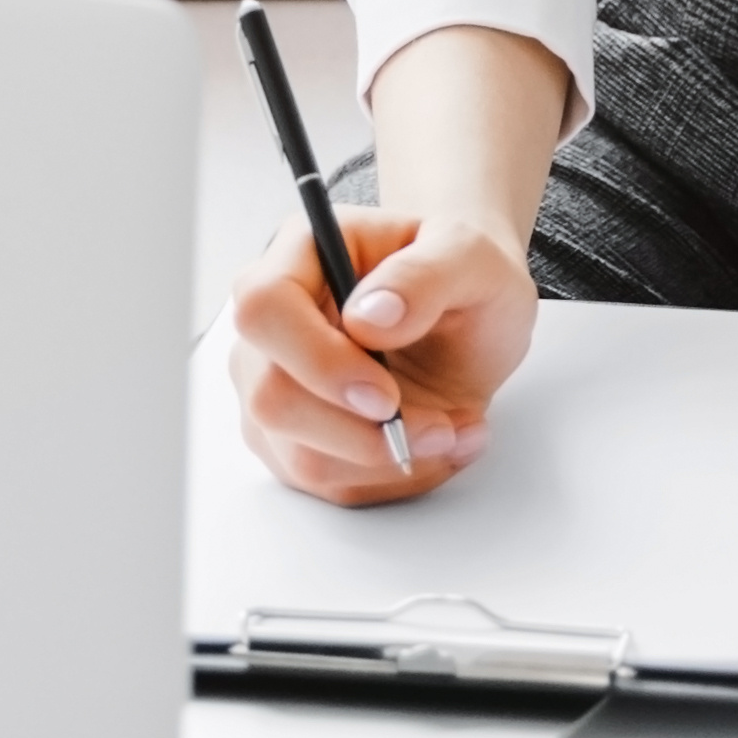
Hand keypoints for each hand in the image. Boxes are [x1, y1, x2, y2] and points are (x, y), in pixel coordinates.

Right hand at [226, 207, 539, 505]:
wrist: (469, 314)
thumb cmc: (462, 274)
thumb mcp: (472, 257)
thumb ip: (425, 276)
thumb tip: (370, 315)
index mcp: (303, 254)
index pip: (265, 309)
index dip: (317, 361)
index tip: (385, 396)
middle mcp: (274, 323)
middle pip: (272, 398)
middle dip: (364, 433)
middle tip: (440, 427)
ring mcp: (275, 384)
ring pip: (299, 455)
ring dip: (388, 460)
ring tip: (454, 430)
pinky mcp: (294, 438)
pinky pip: (327, 483)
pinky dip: (390, 478)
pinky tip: (434, 444)